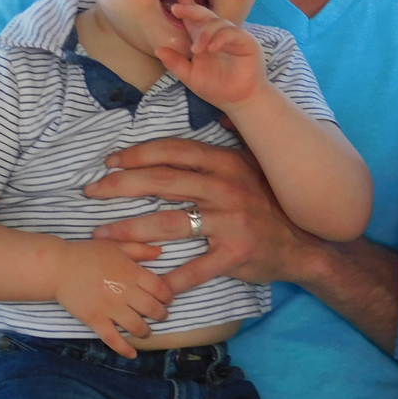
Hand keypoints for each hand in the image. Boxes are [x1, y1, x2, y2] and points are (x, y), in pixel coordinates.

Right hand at [54, 239, 172, 357]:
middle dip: (161, 315)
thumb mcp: (117, 245)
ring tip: (148, 332)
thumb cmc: (88, 254)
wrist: (59, 268)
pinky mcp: (95, 320)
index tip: (169, 300)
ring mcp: (111, 308)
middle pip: (152, 308)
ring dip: (146, 331)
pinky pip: (113, 338)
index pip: (160, 288)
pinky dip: (124, 348)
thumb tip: (160, 252)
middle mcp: (125, 292)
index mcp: (133, 273)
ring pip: (136, 325)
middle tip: (162, 316)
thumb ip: (140, 249)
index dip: (167, 296)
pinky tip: (132, 355)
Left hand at [85, 138, 322, 293]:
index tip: (111, 161)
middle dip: (120, 186)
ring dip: (128, 229)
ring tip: (100, 233)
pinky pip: (194, 269)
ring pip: (169, 223)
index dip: (138, 154)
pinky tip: (144, 284)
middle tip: (91, 191)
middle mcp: (226, 188)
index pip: (174, 151)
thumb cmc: (274, 203)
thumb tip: (222, 113)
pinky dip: (168, 280)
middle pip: (162, 182)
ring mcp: (231, 221)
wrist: (306, 243)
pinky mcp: (234, 254)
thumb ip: (238, 138)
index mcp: (227, 163)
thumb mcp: (258, 164)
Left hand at [154, 0, 266, 108]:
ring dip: (205, 33)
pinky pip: (233, 33)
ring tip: (196, 49)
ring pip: (218, 23)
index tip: (171, 4)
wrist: (238, 100)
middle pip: (205, 15)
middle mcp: (218, 35)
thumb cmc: (216, 88)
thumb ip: (175, 63)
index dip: (184, 10)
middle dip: (191, 9)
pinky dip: (221, 38)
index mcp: (203, 40)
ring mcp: (233, 37)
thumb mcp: (190, 76)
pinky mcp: (246, 42)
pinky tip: (211, 48)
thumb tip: (158, 49)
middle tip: (177, 8)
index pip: (193, 21)